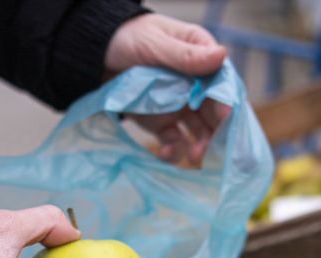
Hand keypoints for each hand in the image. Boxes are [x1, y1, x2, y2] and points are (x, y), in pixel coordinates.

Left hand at [104, 13, 230, 163]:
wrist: (95, 56)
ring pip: (199, 129)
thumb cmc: (127, 38)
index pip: (221, 80)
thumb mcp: (155, 44)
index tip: (225, 114)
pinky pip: (174, 140)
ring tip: (194, 155)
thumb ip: (185, 56)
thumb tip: (221, 55)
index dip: (225, 98)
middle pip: (214, 110)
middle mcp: (195, 83)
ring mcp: (180, 105)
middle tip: (213, 147)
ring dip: (201, 144)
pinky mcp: (162, 123)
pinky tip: (166, 153)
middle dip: (218, 130)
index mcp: (199, 56)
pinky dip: (174, 150)